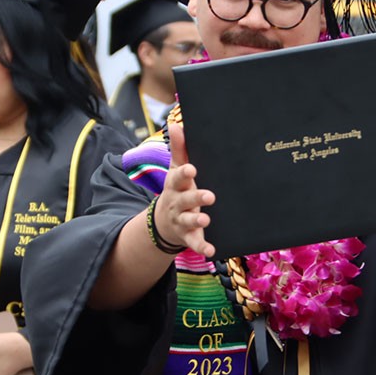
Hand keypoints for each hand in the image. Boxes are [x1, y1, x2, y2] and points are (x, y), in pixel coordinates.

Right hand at [152, 123, 216, 256]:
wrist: (164, 221)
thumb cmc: (177, 189)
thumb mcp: (175, 169)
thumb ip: (179, 148)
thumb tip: (177, 123)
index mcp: (176, 185)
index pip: (178, 177)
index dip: (185, 174)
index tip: (192, 169)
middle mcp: (178, 203)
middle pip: (185, 199)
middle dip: (196, 197)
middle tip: (209, 195)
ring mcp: (183, 220)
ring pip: (189, 220)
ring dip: (197, 219)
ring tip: (205, 218)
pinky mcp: (189, 236)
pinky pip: (195, 243)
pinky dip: (202, 247)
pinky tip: (211, 251)